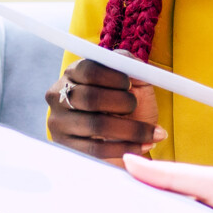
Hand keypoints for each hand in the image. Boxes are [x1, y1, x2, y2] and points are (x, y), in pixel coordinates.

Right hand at [47, 56, 162, 163]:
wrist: (125, 137)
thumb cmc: (127, 104)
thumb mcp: (133, 81)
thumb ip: (131, 66)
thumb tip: (131, 63)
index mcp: (73, 73)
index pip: (88, 70)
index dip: (113, 76)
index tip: (130, 84)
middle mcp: (59, 97)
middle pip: (90, 98)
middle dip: (121, 102)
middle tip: (135, 106)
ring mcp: (60, 124)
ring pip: (96, 125)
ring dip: (131, 129)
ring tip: (152, 131)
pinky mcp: (68, 148)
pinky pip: (98, 150)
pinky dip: (126, 148)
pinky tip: (144, 145)